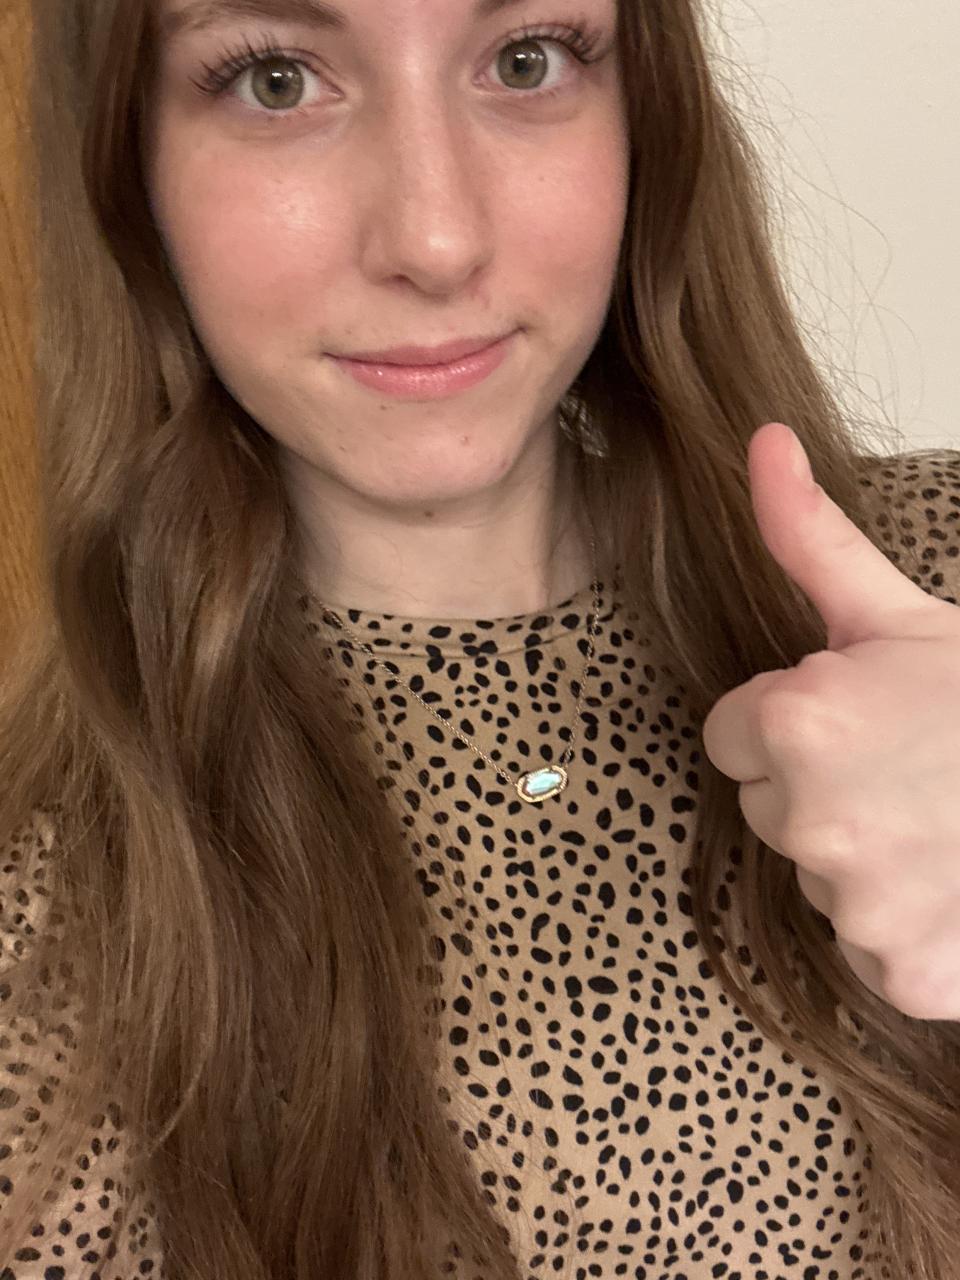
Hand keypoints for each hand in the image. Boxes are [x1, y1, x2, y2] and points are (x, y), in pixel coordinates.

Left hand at [701, 422, 959, 1019]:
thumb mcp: (897, 612)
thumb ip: (810, 537)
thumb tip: (758, 441)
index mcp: (794, 727)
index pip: (730, 734)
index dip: (789, 721)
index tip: (856, 718)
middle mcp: (809, 823)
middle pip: (768, 806)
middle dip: (820, 785)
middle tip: (910, 767)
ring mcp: (858, 911)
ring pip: (821, 876)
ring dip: (863, 856)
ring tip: (941, 821)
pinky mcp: (903, 975)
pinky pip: (869, 949)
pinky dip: (907, 928)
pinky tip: (957, 883)